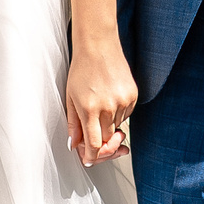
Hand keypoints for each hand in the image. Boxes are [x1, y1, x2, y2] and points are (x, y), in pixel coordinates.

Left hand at [65, 35, 137, 165]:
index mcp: (89, 109)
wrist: (98, 45)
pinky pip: (126, 115)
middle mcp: (108, 107)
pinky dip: (118, 112)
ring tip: (100, 103)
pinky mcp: (133, 95)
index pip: (95, 145)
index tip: (89, 159)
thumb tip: (74, 146)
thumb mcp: (71, 98)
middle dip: (101, 140)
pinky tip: (110, 96)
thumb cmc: (81, 69)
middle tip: (94, 129)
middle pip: (108, 139)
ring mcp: (123, 101)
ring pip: (117, 127)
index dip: (92, 156)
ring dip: (109, 124)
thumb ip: (73, 125)